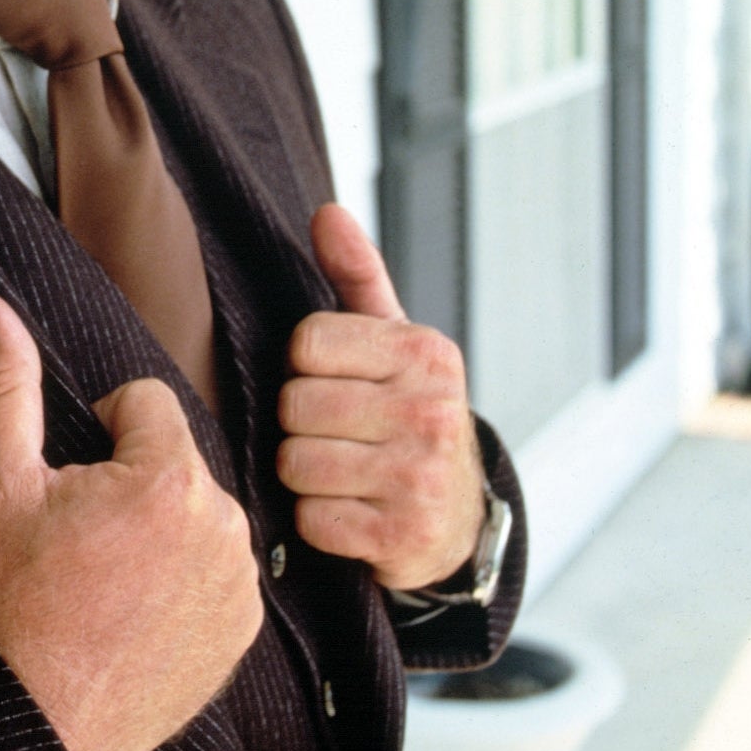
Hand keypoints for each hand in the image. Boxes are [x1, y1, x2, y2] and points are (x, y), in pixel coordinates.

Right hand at [0, 294, 260, 750]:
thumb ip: (5, 388)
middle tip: (85, 533)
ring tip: (109, 573)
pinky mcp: (243, 629)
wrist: (42, 724)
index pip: (146, 400)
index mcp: (168, 478)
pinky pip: (219, 567)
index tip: (74, 482)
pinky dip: (184, 575)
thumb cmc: (17, 605)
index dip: (101, 428)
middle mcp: (223, 524)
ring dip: (162, 525)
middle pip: (176, 456)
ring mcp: (239, 582)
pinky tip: (138, 606)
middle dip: (132, 477)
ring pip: (199, 510)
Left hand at [276, 204, 486, 591]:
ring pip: (296, 464)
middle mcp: (432, 412)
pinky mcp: (403, 538)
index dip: (305, 367)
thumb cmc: (406, 413)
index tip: (334, 380)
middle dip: (301, 423)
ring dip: (305, 474)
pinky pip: (311, 520)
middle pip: (295, 406)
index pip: (306, 343)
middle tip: (336, 432)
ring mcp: (420, 478)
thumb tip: (327, 212)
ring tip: (341, 471)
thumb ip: (355, 274)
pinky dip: (318, 521)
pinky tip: (351, 511)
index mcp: (424, 353)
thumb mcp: (390, 341)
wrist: (455, 518)